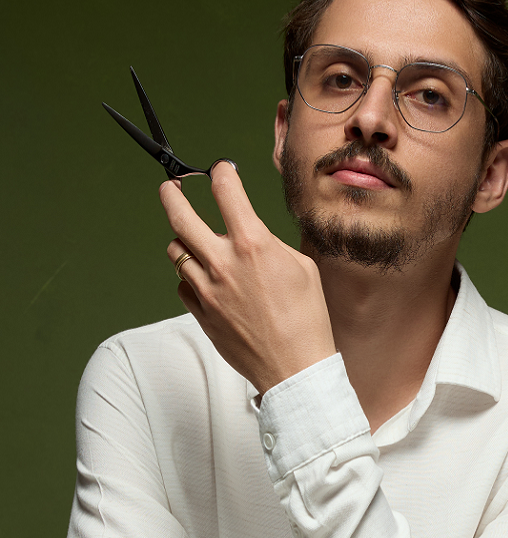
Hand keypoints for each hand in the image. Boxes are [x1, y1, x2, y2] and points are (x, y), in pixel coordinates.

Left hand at [159, 161, 335, 393]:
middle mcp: (223, 262)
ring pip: (175, 250)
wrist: (294, 367)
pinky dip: (191, 276)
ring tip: (197, 241)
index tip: (221, 170)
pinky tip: (209, 281)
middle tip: (171, 187)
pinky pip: (182, 283)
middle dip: (172, 194)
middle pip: (180, 215)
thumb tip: (253, 236)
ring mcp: (206, 289)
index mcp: (253, 245)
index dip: (221, 173)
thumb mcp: (301, 267)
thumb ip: (270, 245)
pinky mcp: (199, 312)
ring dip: (185, 240)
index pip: (226, 192)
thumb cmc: (306, 318)